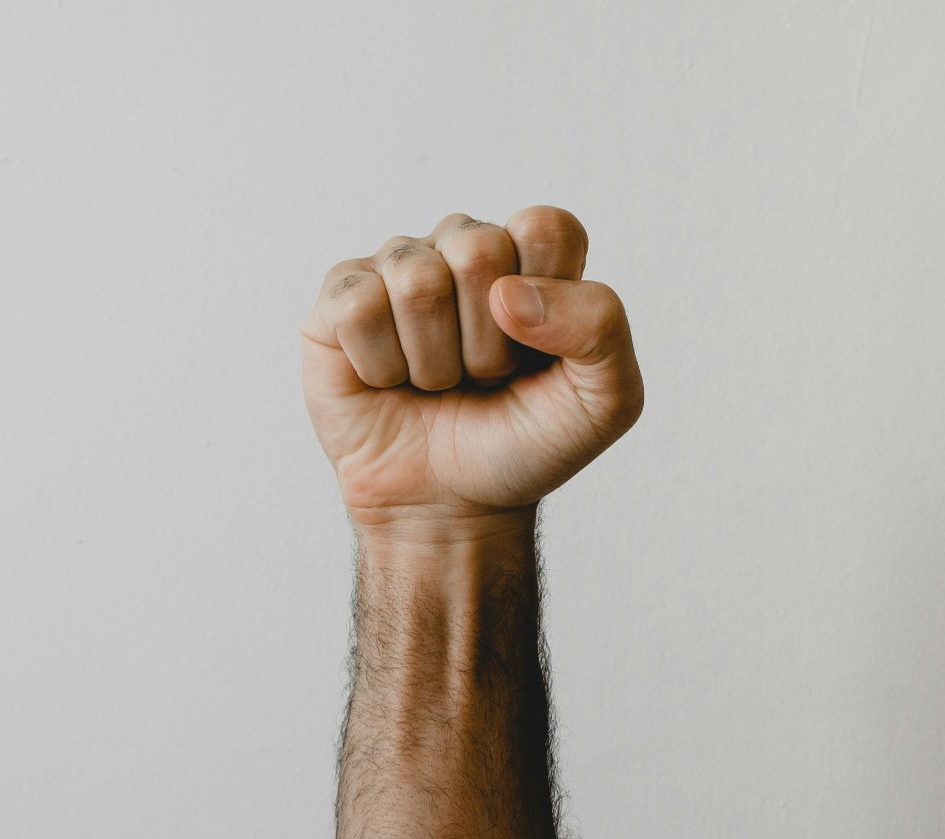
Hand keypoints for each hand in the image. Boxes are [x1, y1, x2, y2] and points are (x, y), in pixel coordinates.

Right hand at [300, 207, 642, 537]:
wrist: (451, 506)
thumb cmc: (523, 445)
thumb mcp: (604, 401)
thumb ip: (601, 327)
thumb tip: (508, 292)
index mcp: (532, 258)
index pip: (545, 227)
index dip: (545, 298)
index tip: (537, 353)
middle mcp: (462, 248)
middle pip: (479, 250)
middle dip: (487, 342)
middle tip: (483, 377)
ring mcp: (398, 268)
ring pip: (416, 282)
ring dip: (434, 361)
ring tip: (437, 384)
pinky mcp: (341, 299)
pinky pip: (358, 307)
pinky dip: (380, 366)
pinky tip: (388, 382)